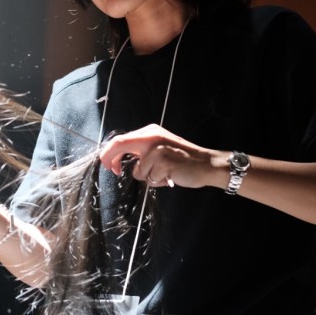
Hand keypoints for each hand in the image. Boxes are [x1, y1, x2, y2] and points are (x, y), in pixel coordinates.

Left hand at [97, 124, 216, 187]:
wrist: (206, 164)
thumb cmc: (183, 159)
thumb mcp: (160, 146)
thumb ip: (143, 150)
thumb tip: (119, 159)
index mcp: (150, 131)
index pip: (121, 139)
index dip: (109, 153)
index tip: (109, 165)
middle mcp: (151, 137)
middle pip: (120, 145)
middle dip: (111, 160)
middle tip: (113, 171)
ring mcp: (157, 149)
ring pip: (137, 171)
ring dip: (148, 177)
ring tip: (164, 173)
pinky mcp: (162, 162)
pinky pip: (150, 179)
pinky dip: (158, 182)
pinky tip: (170, 176)